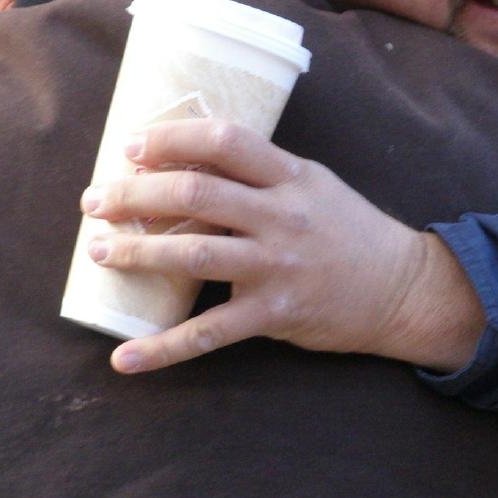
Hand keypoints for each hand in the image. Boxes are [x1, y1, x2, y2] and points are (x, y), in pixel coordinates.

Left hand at [81, 118, 485, 374]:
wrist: (402, 289)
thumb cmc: (349, 231)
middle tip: (96, 200)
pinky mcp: (274, 314)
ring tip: (98, 252)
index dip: (172, 139)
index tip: (132, 148)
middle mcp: (282, 216)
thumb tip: (187, 161)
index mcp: (291, 176)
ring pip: (192, 256)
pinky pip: (208, 333)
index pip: (225, 141)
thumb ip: (262, 172)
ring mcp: (277, 266)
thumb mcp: (314, 184)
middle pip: (196, 194)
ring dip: (136, 253)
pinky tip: (124, 357)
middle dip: (136, 195)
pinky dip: (162, 348)